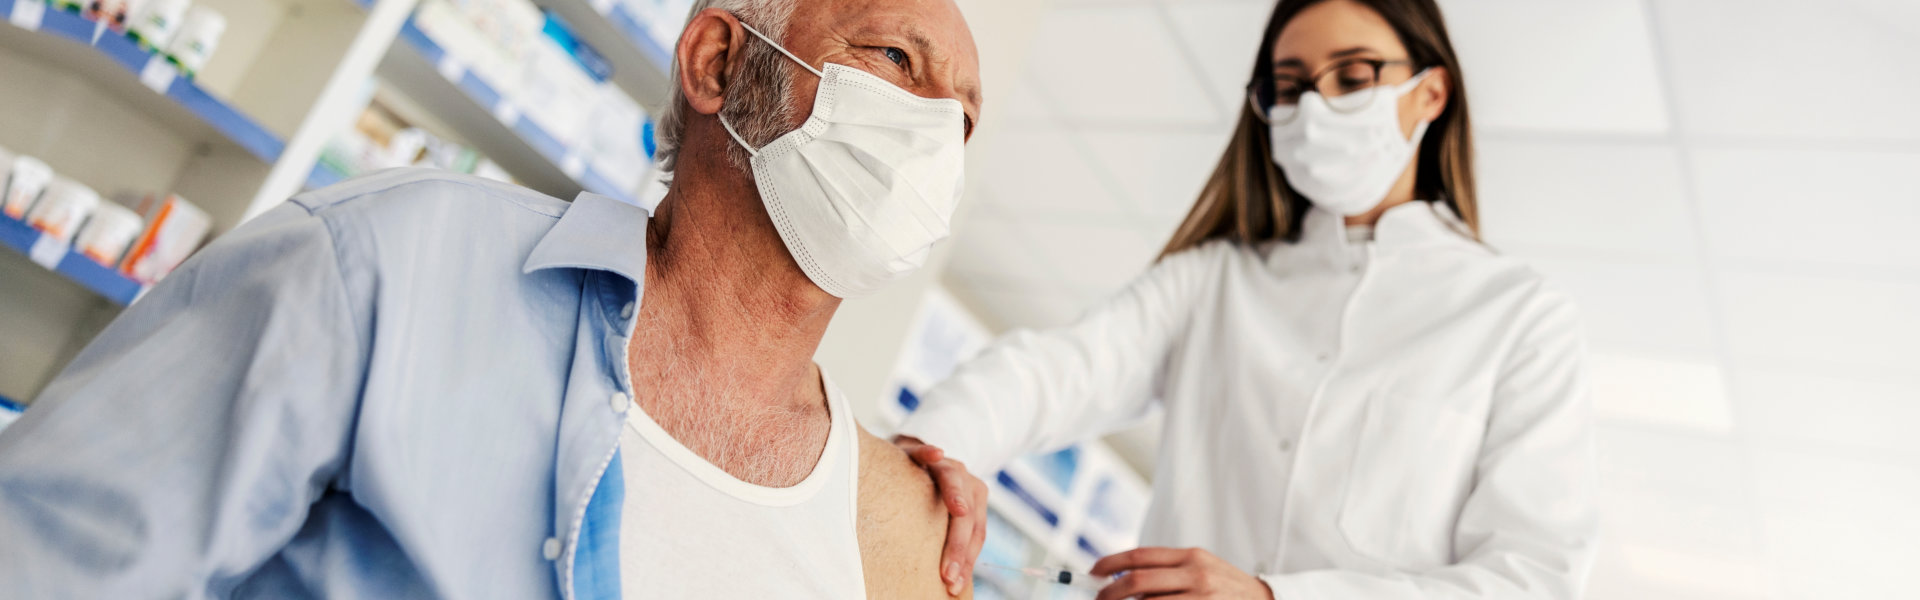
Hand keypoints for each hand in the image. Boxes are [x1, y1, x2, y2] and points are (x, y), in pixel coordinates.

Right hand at [895, 435, 988, 595]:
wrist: (908, 460)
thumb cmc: (925, 499)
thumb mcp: (941, 521)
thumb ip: (949, 541)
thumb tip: (952, 583)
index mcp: (974, 501)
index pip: (976, 534)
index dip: (967, 561)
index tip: (955, 586)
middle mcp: (964, 482)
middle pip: (967, 515)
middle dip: (958, 546)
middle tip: (948, 574)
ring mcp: (943, 465)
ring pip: (952, 480)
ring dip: (956, 495)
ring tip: (960, 511)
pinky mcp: (918, 452)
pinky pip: (924, 452)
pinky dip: (930, 453)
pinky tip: (936, 454)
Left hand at [1090, 547, 1274, 599]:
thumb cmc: (1223, 586)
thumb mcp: (1199, 567)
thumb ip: (1166, 569)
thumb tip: (1121, 578)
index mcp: (1190, 556)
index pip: (1140, 556)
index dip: (1110, 563)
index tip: (1093, 572)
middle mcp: (1195, 575)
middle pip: (1137, 582)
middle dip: (1110, 593)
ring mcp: (1201, 598)